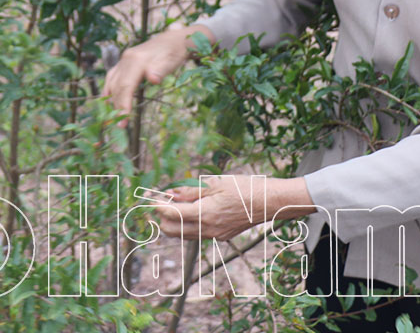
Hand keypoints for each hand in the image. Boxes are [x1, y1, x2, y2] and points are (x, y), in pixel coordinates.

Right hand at [102, 25, 214, 125]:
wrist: (174, 39)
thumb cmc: (174, 53)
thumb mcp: (171, 62)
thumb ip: (160, 71)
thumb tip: (152, 79)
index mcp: (137, 60)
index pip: (126, 85)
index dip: (123, 103)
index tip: (124, 120)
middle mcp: (127, 59)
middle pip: (118, 86)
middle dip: (117, 106)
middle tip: (120, 125)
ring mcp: (124, 59)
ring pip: (113, 81)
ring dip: (112, 100)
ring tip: (114, 116)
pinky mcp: (125, 61)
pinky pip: (113, 75)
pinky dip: (109, 88)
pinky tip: (106, 98)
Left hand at [151, 176, 313, 240]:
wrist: (268, 202)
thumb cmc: (243, 188)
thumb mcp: (214, 183)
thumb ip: (189, 190)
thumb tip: (169, 193)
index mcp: (205, 214)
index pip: (171, 215)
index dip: (157, 206)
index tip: (151, 197)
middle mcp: (208, 229)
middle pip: (172, 230)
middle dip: (162, 217)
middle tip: (160, 201)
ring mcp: (214, 235)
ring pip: (184, 234)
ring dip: (174, 221)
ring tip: (175, 203)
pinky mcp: (220, 235)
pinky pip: (197, 233)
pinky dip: (188, 223)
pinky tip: (191, 209)